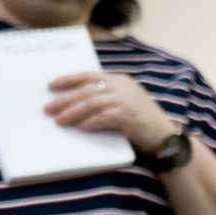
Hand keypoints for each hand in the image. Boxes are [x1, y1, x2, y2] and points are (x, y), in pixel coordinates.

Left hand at [45, 70, 179, 155]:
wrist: (168, 138)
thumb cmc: (143, 124)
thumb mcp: (124, 104)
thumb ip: (106, 99)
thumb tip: (76, 104)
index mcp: (120, 80)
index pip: (88, 76)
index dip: (68, 80)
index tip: (50, 86)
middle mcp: (122, 86)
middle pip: (86, 90)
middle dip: (65, 99)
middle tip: (47, 108)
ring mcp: (126, 100)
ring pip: (92, 103)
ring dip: (73, 112)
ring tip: (59, 120)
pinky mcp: (129, 116)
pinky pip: (104, 118)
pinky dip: (90, 122)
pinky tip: (80, 127)